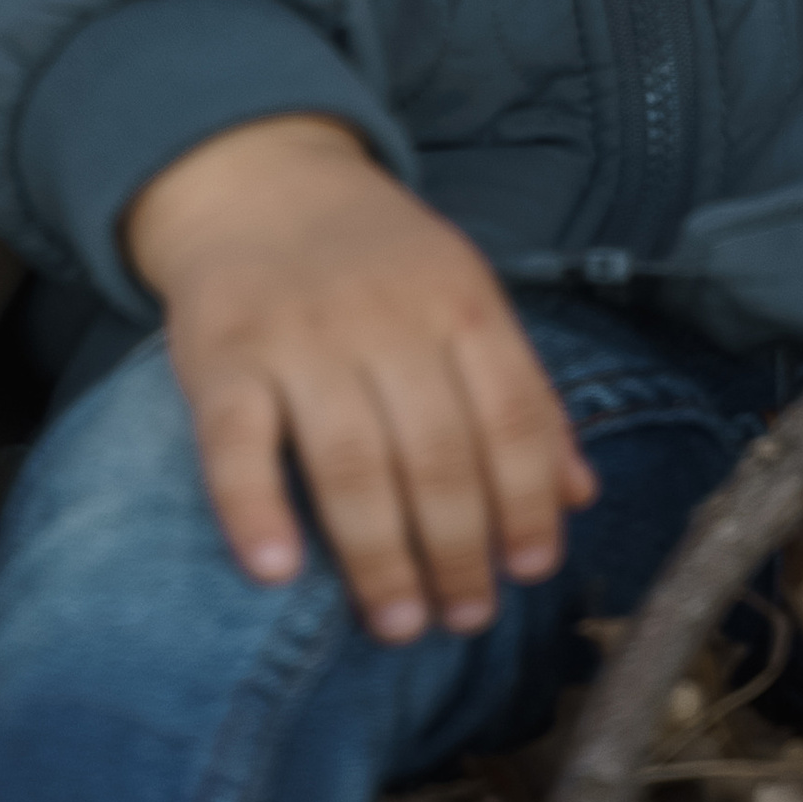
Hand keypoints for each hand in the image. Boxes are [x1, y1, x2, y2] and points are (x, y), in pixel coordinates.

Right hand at [124, 113, 593, 641]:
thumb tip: (580, 496)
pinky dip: (254, 508)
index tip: (530, 571)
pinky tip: (276, 570)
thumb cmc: (375, 261)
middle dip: (459, 550)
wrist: (258, 179)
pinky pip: (236, 440)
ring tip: (399, 622)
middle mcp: (384, 315)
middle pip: (436, 452)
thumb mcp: (461, 298)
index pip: (511, 415)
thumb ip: (519, 392)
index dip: (528, 502)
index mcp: (457, 300)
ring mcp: (300, 333)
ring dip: (380, 556)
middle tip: (465, 618)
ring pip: (351, 460)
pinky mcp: (222, 353)